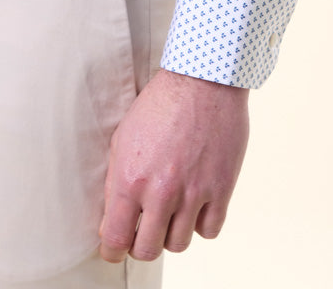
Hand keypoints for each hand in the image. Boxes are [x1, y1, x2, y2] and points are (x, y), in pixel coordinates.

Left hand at [98, 68, 248, 262]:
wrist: (202, 81)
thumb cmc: (159, 105)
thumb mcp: (123, 138)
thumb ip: (116, 182)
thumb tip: (111, 221)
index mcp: (130, 178)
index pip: (115, 239)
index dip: (111, 251)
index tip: (113, 249)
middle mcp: (161, 192)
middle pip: (147, 250)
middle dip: (141, 245)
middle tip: (142, 231)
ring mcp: (193, 193)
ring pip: (178, 245)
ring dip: (171, 233)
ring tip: (170, 213)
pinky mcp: (221, 190)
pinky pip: (209, 232)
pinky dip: (201, 224)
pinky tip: (195, 205)